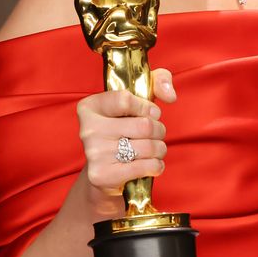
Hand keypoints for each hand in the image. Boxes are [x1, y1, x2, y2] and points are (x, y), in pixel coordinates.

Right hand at [75, 68, 175, 199]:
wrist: (106, 172)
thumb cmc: (125, 130)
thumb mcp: (137, 100)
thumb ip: (157, 82)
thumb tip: (170, 96)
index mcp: (90, 107)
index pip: (125, 99)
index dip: (147, 107)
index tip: (150, 113)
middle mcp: (87, 129)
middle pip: (144, 126)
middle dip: (159, 131)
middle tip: (154, 135)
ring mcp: (93, 153)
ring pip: (148, 147)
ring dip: (160, 149)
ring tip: (152, 150)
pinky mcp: (102, 175)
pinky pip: (147, 166)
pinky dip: (157, 166)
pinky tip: (151, 165)